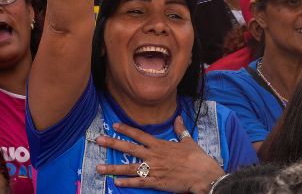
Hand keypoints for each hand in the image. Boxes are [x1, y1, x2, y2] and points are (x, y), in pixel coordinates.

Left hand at [94, 117, 225, 192]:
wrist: (203, 174)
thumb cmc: (197, 158)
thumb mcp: (188, 141)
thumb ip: (180, 130)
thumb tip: (178, 118)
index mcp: (160, 144)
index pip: (139, 135)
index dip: (126, 129)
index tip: (114, 125)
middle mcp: (153, 155)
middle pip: (129, 148)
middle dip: (112, 144)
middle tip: (98, 140)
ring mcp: (154, 169)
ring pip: (130, 168)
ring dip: (113, 168)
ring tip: (99, 168)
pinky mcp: (157, 182)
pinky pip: (139, 183)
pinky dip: (128, 183)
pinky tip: (117, 182)